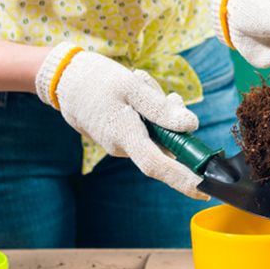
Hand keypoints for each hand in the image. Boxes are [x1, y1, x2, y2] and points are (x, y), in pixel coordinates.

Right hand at [36, 44, 206, 198]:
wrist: (65, 79)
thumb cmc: (96, 80)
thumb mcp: (132, 87)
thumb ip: (161, 108)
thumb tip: (190, 125)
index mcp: (124, 136)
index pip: (157, 165)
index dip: (182, 179)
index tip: (204, 189)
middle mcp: (123, 146)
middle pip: (164, 142)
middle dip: (173, 121)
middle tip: (169, 97)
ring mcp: (121, 143)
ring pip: (156, 132)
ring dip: (159, 110)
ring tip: (140, 84)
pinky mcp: (121, 136)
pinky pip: (146, 128)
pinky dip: (149, 111)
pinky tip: (137, 91)